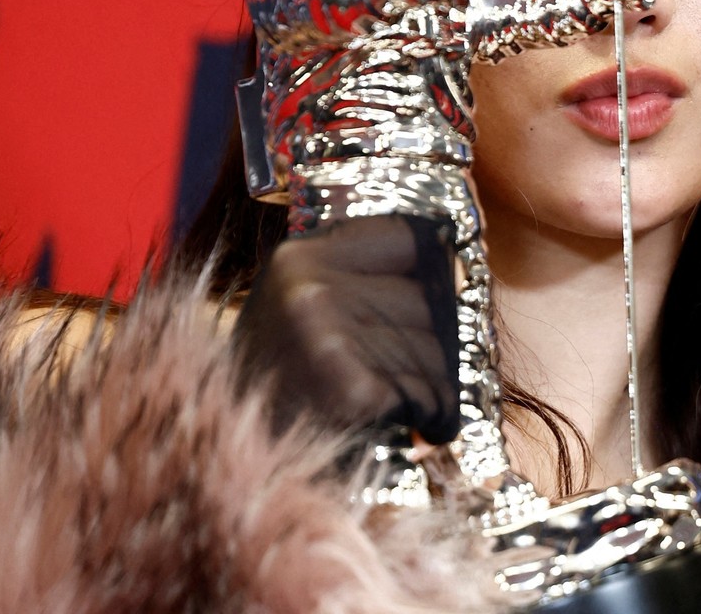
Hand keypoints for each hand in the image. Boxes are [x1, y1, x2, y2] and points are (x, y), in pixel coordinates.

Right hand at [232, 215, 459, 444]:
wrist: (237, 461)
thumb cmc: (284, 383)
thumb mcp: (302, 309)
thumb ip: (363, 277)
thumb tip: (462, 263)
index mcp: (298, 259)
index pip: (407, 238)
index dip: (430, 269)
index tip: (435, 292)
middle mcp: (311, 292)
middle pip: (428, 298)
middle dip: (432, 339)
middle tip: (402, 370)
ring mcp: (328, 341)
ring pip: (438, 347)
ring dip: (435, 380)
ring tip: (400, 398)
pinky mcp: (351, 393)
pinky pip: (431, 389)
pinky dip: (432, 412)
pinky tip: (408, 423)